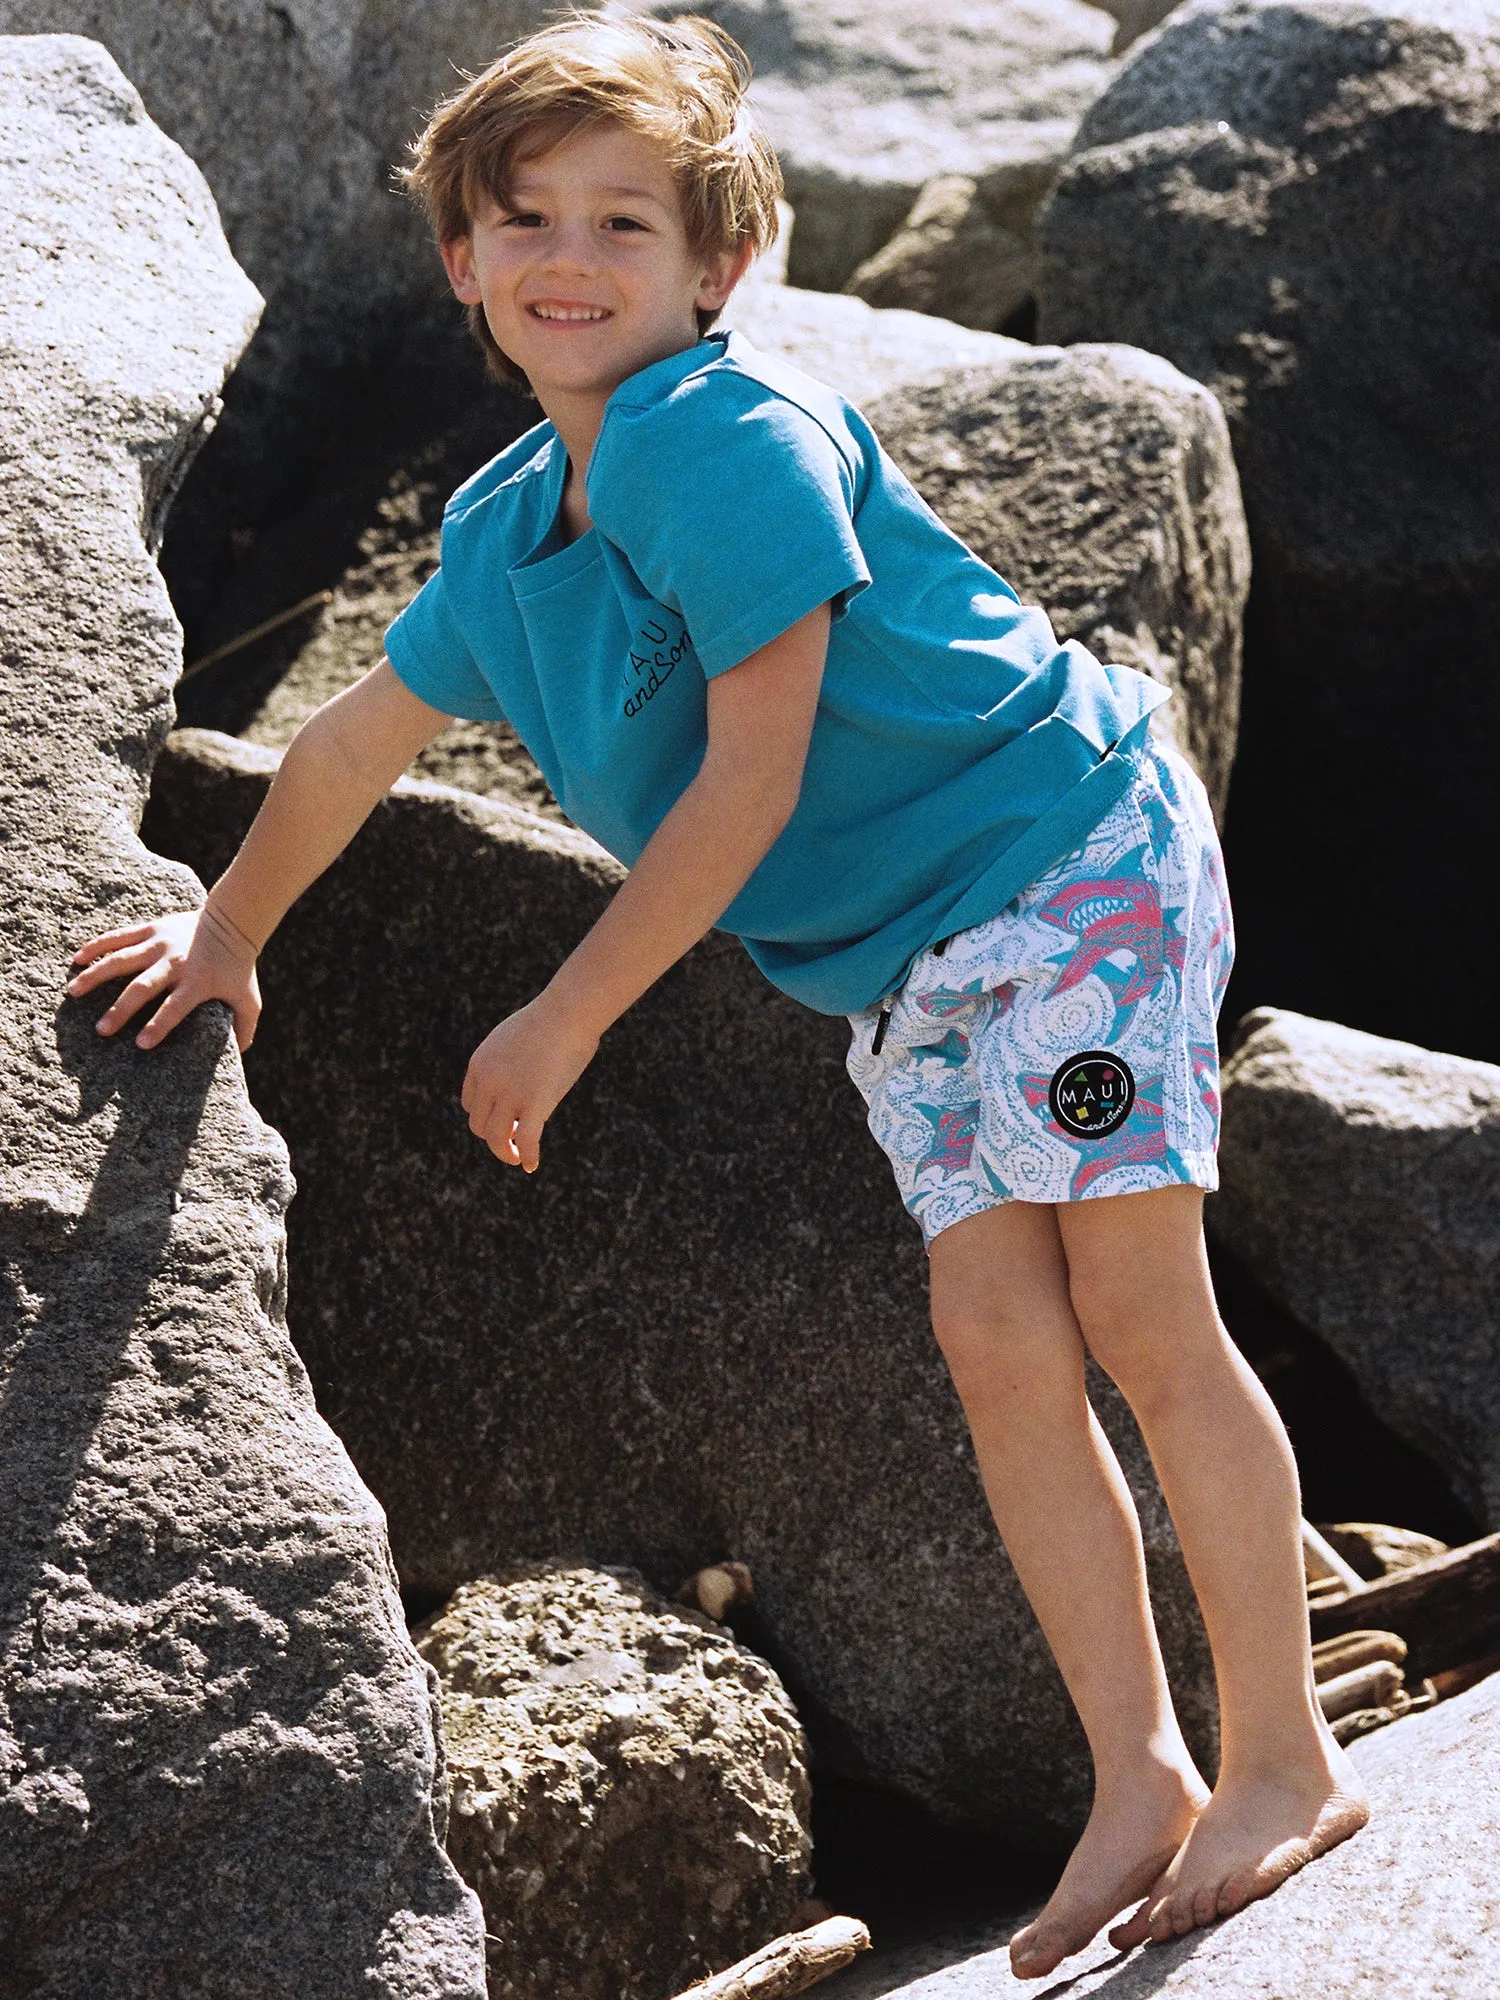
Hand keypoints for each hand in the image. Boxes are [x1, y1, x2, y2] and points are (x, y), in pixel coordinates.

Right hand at [67, 904, 262, 1051]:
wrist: (233, 920)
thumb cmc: (239, 967)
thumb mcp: (249, 998)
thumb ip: (244, 1027)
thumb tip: (240, 1054)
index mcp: (198, 982)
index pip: (176, 1007)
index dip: (160, 1025)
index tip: (140, 1044)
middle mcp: (175, 963)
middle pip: (143, 987)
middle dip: (121, 1009)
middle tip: (101, 1030)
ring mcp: (160, 944)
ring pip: (122, 960)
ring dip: (97, 976)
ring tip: (74, 992)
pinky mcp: (150, 929)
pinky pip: (119, 937)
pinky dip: (97, 946)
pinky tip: (76, 960)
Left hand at [461, 996, 599, 1171]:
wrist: (568, 1012)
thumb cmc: (552, 1020)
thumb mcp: (516, 1038)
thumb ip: (510, 1062)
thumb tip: (521, 1079)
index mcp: (480, 1064)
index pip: (471, 1104)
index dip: (487, 1116)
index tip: (505, 1120)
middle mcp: (489, 1081)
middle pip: (479, 1125)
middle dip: (495, 1135)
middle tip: (514, 1139)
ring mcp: (510, 1093)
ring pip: (496, 1137)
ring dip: (505, 1152)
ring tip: (516, 1159)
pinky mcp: (534, 1103)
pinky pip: (526, 1140)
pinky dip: (527, 1157)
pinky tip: (531, 1165)